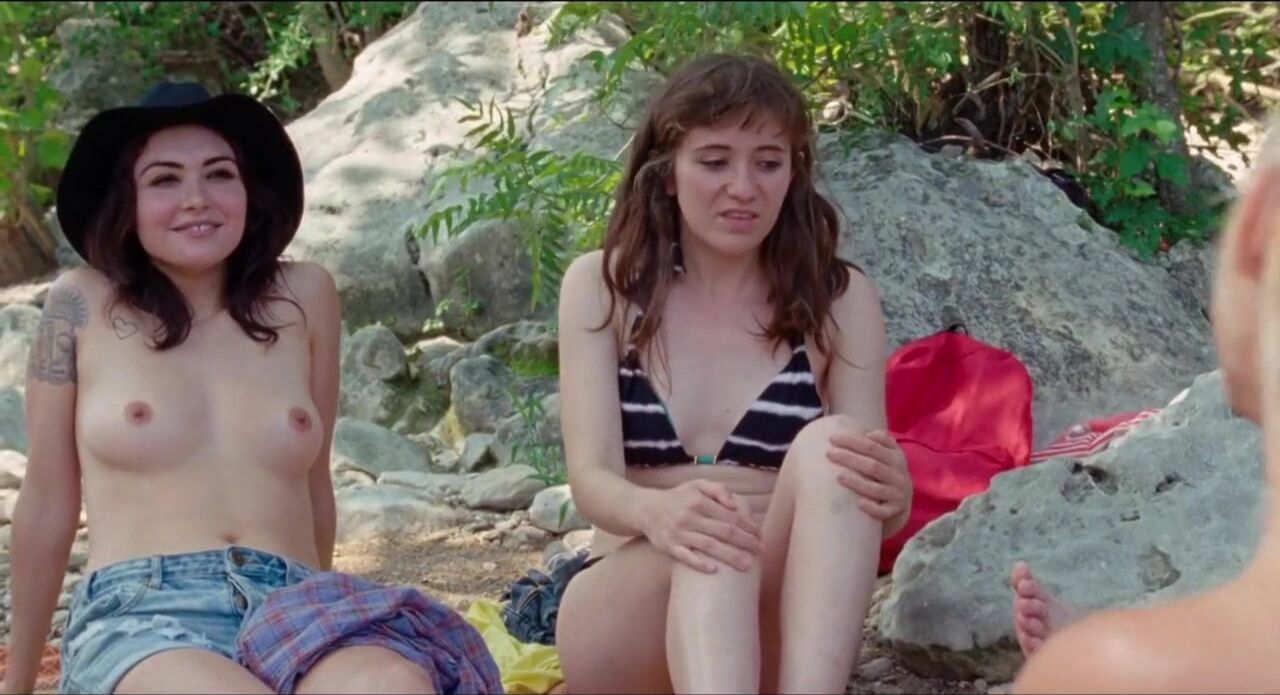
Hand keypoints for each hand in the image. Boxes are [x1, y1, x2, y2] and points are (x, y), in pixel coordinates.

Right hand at [641, 479, 763, 573]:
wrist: (646, 509)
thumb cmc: (677, 498)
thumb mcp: (696, 485)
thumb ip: (718, 489)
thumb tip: (735, 503)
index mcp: (699, 501)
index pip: (729, 515)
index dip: (747, 525)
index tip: (760, 535)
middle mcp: (689, 516)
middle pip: (723, 531)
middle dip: (745, 542)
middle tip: (760, 550)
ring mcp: (679, 533)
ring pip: (709, 546)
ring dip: (730, 555)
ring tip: (747, 565)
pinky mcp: (669, 547)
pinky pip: (685, 557)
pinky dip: (699, 563)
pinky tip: (714, 570)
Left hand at [827, 429, 911, 532]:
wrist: (902, 501)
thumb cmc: (888, 472)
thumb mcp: (891, 454)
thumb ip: (882, 441)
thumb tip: (868, 434)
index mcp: (896, 458)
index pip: (872, 446)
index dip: (852, 441)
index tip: (832, 438)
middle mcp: (898, 476)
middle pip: (872, 466)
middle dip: (849, 458)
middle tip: (829, 453)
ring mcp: (897, 495)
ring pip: (876, 489)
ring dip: (857, 483)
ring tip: (838, 476)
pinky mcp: (894, 511)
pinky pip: (883, 511)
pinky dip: (872, 508)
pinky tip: (858, 503)